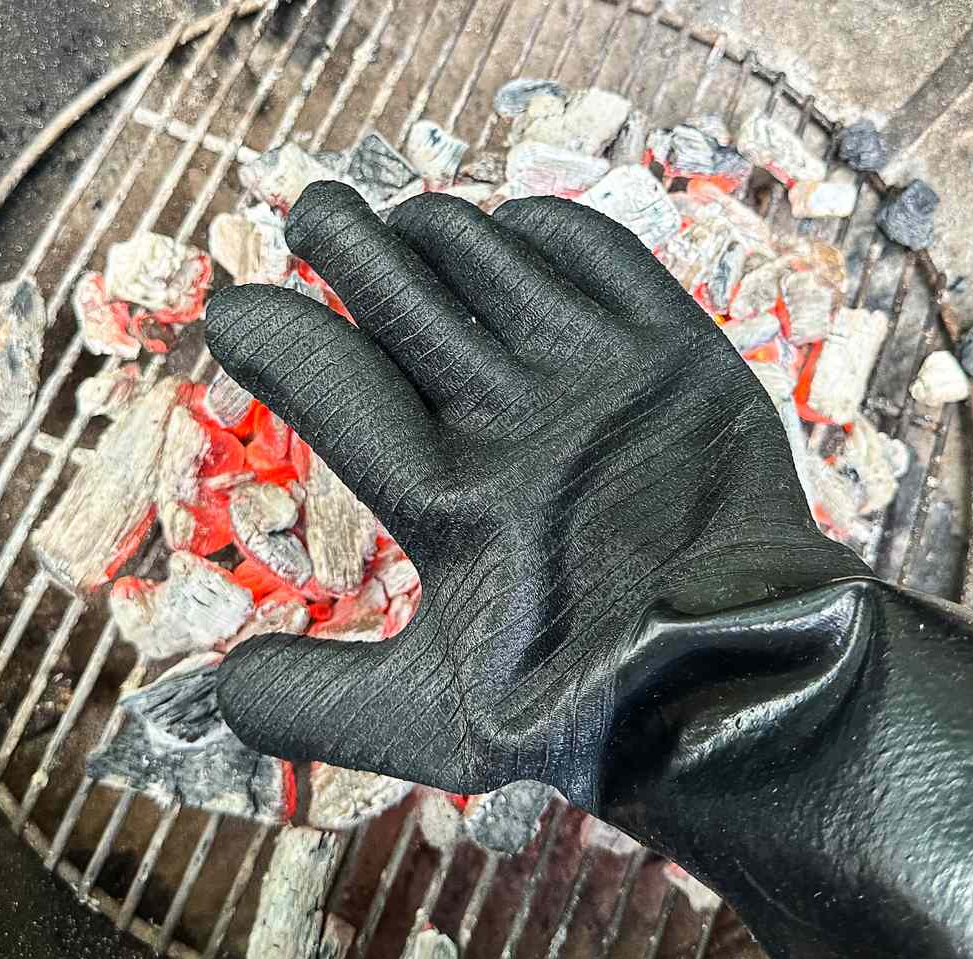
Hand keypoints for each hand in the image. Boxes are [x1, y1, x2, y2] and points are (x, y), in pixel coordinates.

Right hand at [205, 182, 862, 807]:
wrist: (751, 680)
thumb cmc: (589, 707)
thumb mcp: (435, 733)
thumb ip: (314, 705)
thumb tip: (222, 686)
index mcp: (449, 502)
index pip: (321, 371)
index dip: (261, 325)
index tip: (235, 309)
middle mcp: (522, 419)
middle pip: (397, 278)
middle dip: (336, 231)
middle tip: (313, 210)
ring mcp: (608, 374)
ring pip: (485, 247)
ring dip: (426, 227)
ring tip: (402, 229)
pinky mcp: (681, 351)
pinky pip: (588, 244)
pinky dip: (533, 225)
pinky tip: (509, 234)